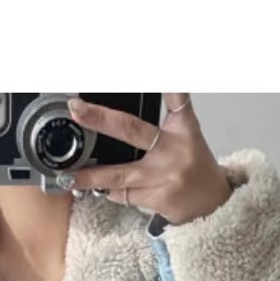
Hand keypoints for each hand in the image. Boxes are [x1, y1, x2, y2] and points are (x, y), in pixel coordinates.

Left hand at [67, 94, 231, 225]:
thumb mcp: (186, 133)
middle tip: (76, 109)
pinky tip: (103, 190)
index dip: (168, 85)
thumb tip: (142, 98)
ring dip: (89, 176)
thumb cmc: (194, 165)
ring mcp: (163, 177)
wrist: (213, 205)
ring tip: (66, 175)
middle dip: (100, 118)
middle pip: (131, 130)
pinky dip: (109, 192)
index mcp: (182, 129)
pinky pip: (123, 195)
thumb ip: (170, 110)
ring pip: (118, 174)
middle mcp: (172, 150)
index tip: (159, 75)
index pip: (176, 99)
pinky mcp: (157, 199)